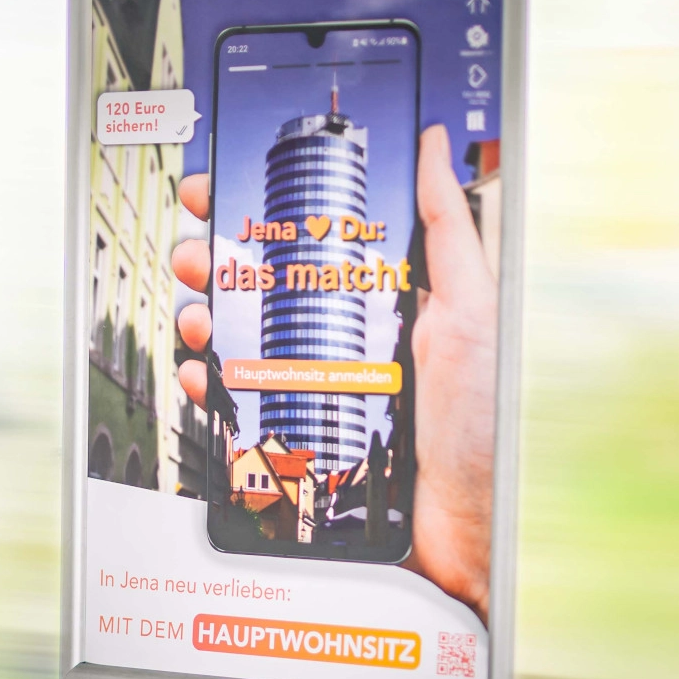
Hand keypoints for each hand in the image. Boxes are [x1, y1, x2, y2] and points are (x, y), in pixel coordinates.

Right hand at [169, 127, 495, 619]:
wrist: (464, 532)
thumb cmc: (480, 427)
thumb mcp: (470, 311)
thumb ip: (448, 230)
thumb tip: (436, 146)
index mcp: (379, 305)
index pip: (311, 243)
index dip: (263, 214)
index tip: (227, 189)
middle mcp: (339, 345)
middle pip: (259, 290)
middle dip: (217, 262)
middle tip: (198, 250)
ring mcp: (309, 395)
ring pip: (236, 345)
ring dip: (203, 319)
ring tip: (198, 313)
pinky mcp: (287, 445)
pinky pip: (230, 409)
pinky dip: (203, 388)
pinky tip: (199, 374)